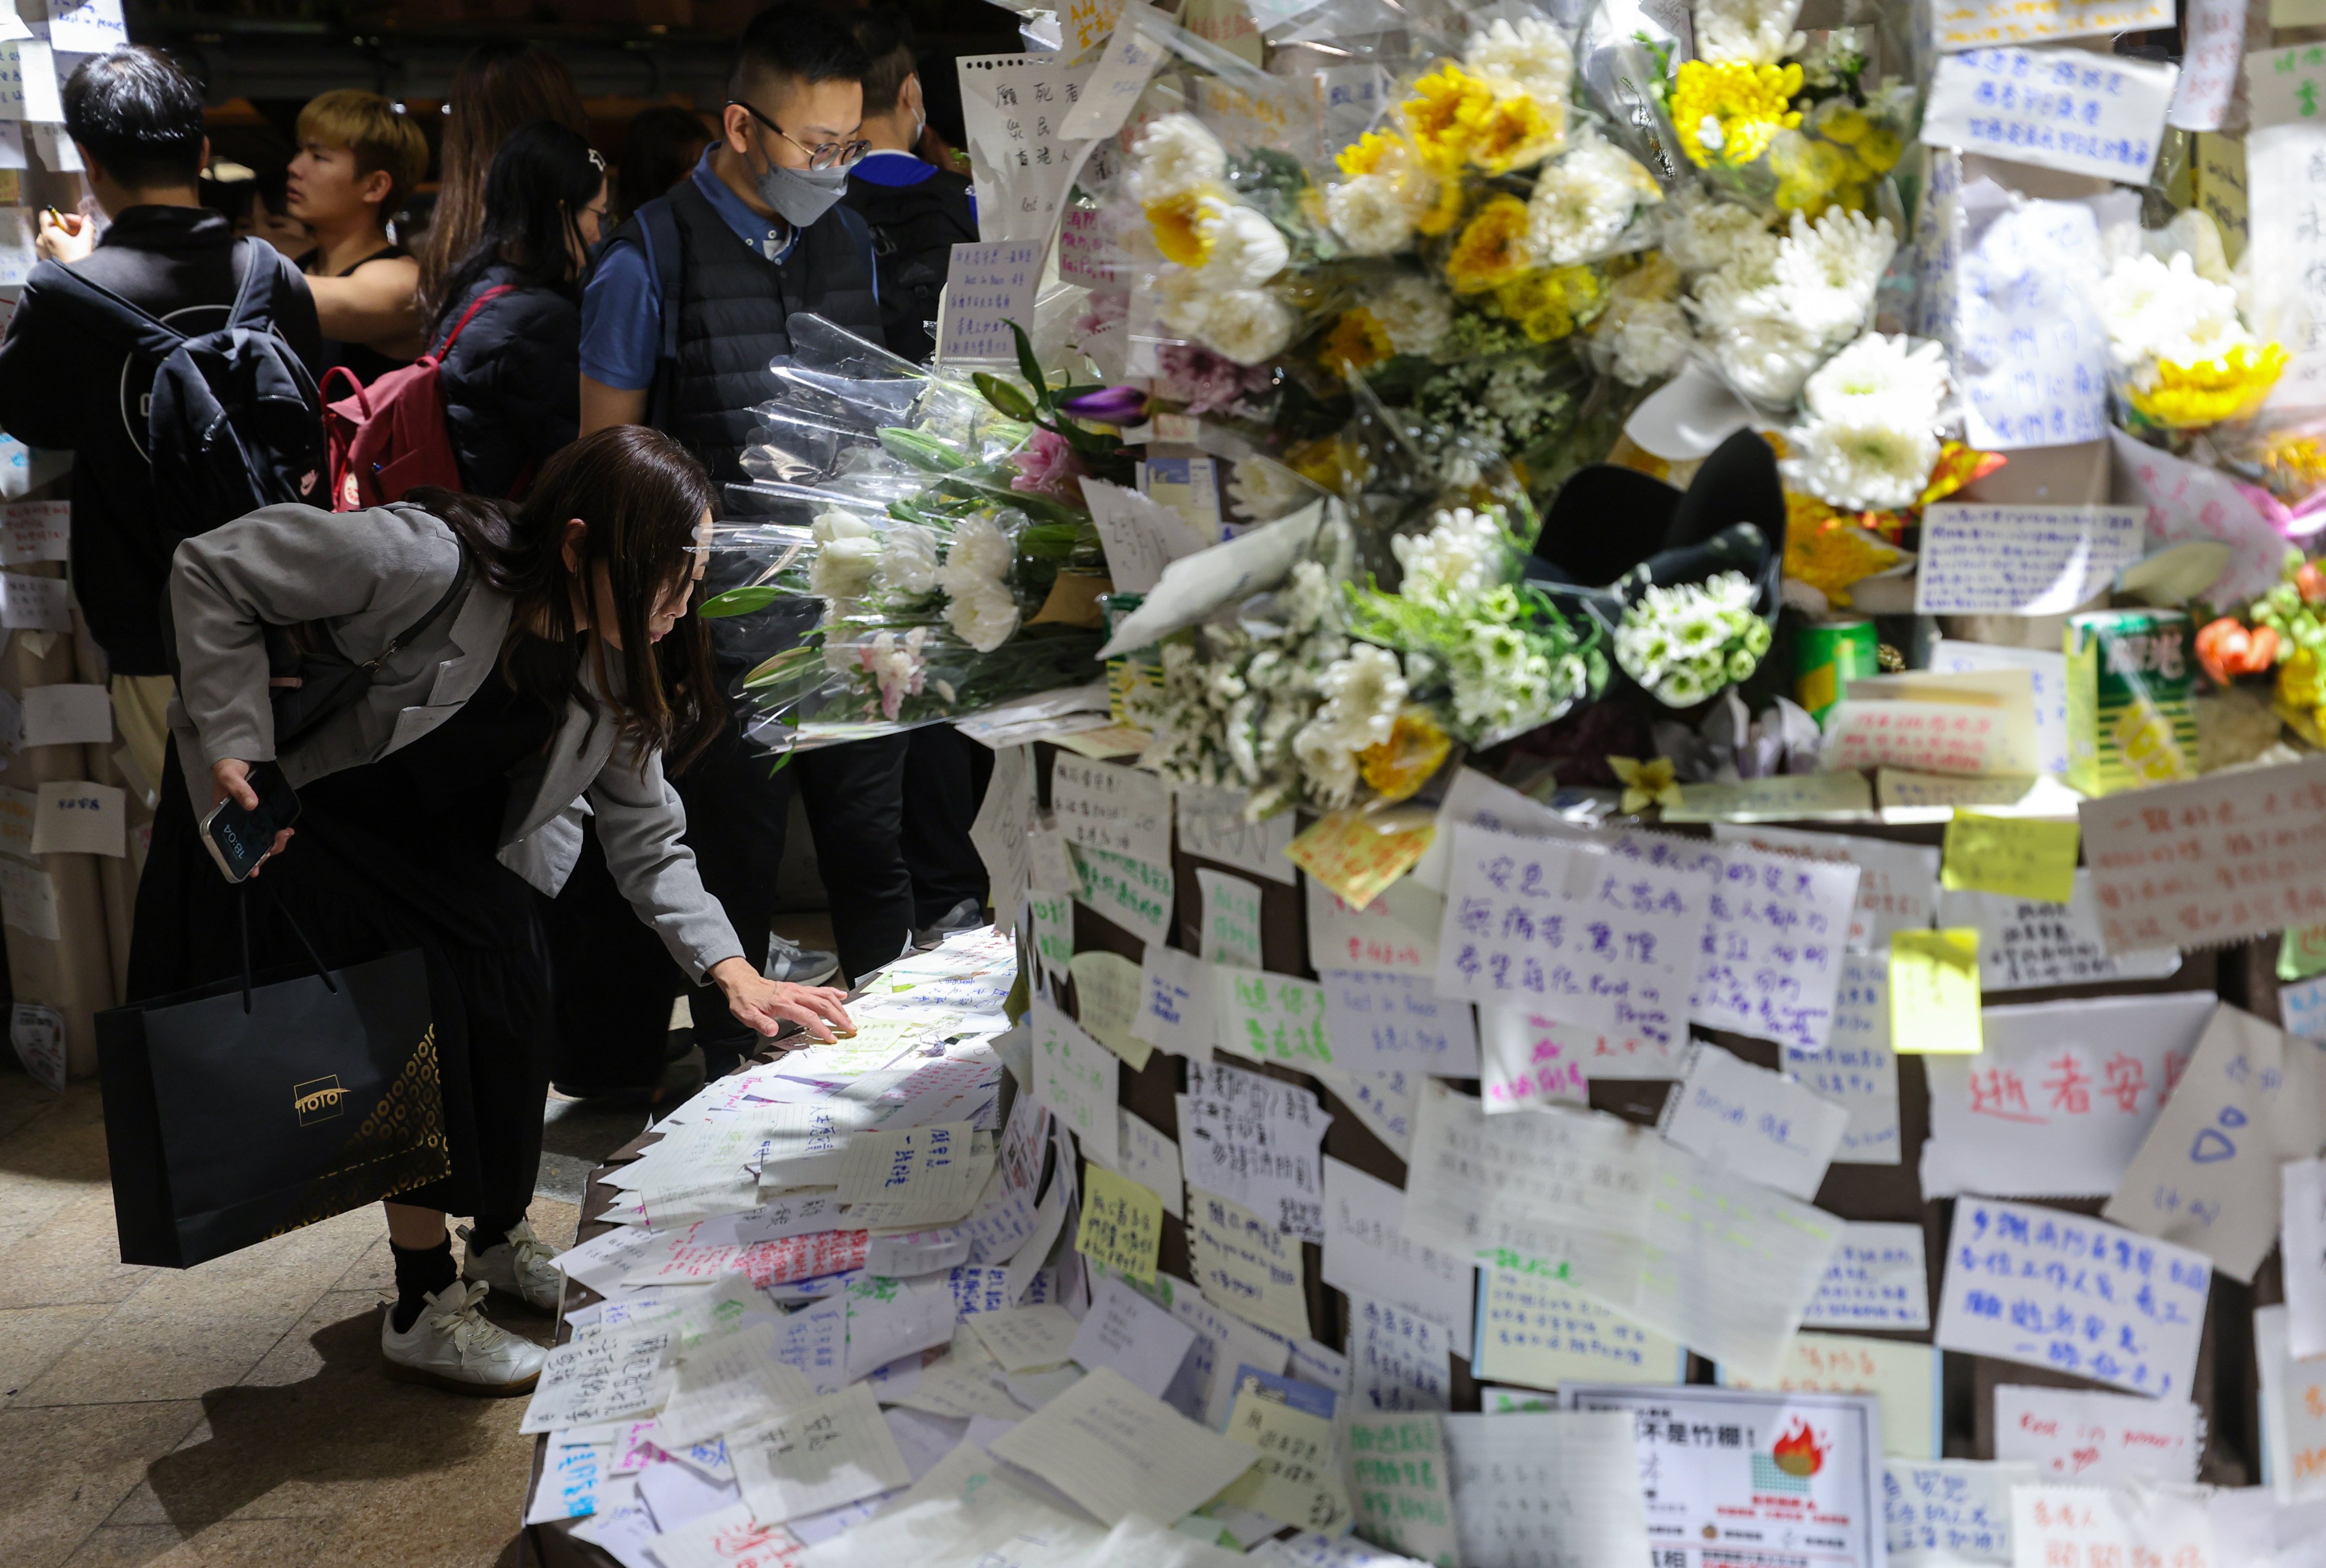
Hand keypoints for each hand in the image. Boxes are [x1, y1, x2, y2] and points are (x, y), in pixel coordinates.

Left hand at [36, 210, 92, 263]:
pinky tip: (71, 252)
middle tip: (82, 234)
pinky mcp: (44, 258)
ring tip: (78, 244)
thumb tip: (87, 218)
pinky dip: (60, 245)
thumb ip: (87, 226)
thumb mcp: (86, 241)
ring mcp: (41, 249)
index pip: (48, 214)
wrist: (73, 282)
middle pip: (52, 225)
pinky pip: (51, 246)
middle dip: (68, 228)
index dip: (62, 217)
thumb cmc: (79, 259)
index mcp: (48, 232)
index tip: (76, 225)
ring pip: (52, 236)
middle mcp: (41, 239)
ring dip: (65, 237)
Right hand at [209, 759, 293, 872]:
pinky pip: (267, 827)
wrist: (238, 756)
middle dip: (264, 850)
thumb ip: (240, 790)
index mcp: (220, 821)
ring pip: (259, 839)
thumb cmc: (227, 768)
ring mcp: (247, 819)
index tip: (254, 870)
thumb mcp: (230, 777)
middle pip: (248, 846)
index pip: (228, 846)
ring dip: (273, 842)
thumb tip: (252, 805)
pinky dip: (276, 832)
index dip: (241, 860)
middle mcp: (233, 824)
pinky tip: (286, 830)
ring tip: (285, 834)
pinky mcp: (258, 813)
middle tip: (277, 843)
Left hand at [709, 958, 852, 1042]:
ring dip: (839, 1007)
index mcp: (783, 1003)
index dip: (821, 1028)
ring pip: (824, 996)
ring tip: (849, 1018)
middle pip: (822, 1004)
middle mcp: (794, 994)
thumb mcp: (746, 1014)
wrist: (742, 982)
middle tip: (850, 1029)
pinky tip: (842, 997)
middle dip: (838, 1017)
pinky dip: (832, 993)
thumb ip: (761, 1023)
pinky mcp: (799, 988)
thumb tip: (773, 1031)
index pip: (808, 1016)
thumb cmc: (744, 1000)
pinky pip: (819, 989)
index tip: (832, 1038)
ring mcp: (798, 989)